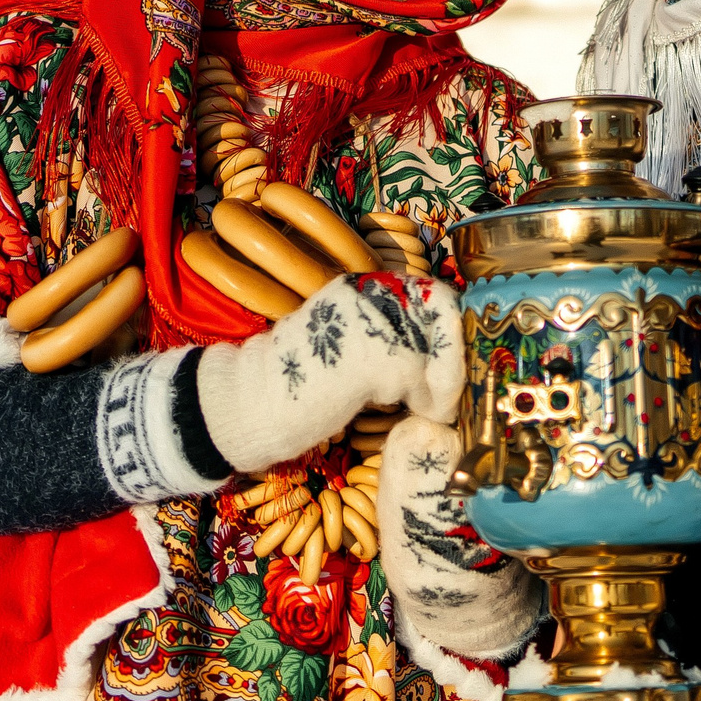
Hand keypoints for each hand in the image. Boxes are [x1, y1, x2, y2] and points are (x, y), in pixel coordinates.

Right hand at [195, 274, 464, 471]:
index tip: (446, 366)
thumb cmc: (298, 385)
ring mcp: (367, 322)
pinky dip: (431, 400)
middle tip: (445, 391)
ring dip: (444, 381)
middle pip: (441, 311)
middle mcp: (364, 292)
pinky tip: (419, 413)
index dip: (446, 330)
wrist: (248, 405)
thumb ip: (385, 336)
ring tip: (432, 406)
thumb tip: (436, 350)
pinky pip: (423, 377)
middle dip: (452, 354)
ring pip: (436, 345)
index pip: (428, 292)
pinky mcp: (371, 357)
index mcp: (357, 287)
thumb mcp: (346, 345)